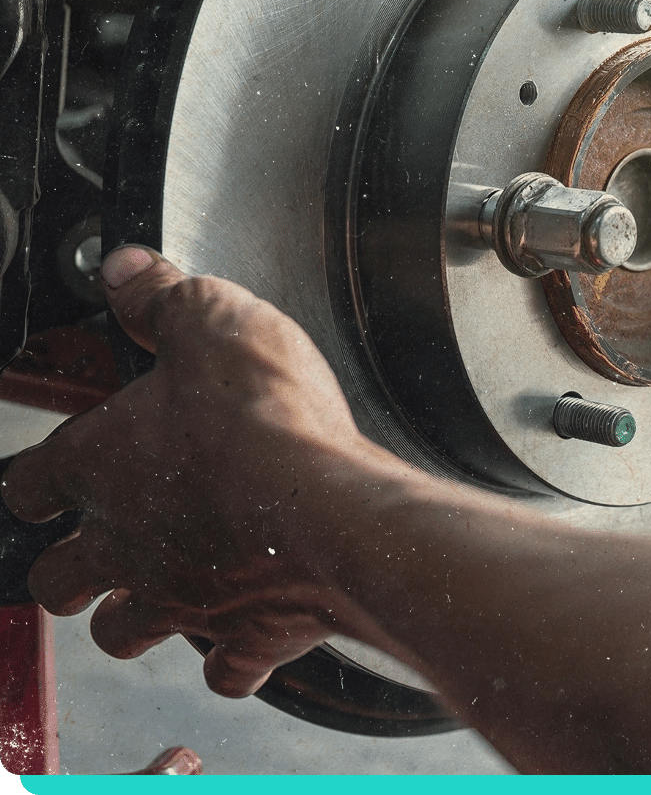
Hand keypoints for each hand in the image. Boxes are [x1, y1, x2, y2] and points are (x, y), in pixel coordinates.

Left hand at [0, 247, 413, 696]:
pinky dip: (228, 654)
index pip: (32, 482)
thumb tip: (123, 269)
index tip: (42, 477)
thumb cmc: (267, 419)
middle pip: (58, 579)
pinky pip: (223, 666)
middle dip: (67, 567)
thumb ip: (160, 295)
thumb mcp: (210, 319)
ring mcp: (183, 596)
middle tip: (87, 552)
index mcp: (105, 465)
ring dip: (131, 614)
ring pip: (123, 631)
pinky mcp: (246, 634)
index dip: (34, 479)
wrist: (333, 509)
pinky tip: (242, 633)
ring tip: (153, 594)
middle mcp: (128, 542)